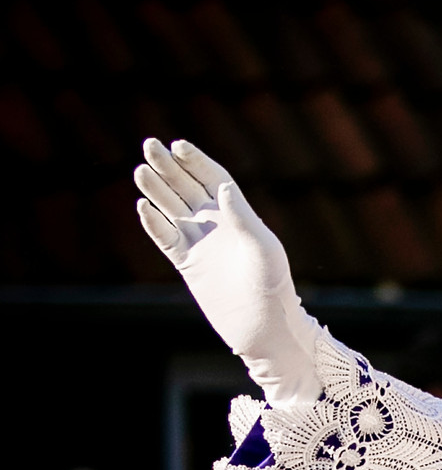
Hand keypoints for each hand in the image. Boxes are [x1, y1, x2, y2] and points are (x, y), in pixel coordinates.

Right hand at [135, 138, 322, 404]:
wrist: (264, 325)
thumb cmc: (273, 285)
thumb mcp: (262, 247)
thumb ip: (241, 216)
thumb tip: (221, 186)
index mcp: (239, 216)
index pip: (213, 179)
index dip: (196, 161)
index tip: (178, 144)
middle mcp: (218, 225)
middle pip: (188, 188)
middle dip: (169, 166)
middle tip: (149, 144)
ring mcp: (201, 244)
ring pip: (172, 209)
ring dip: (156, 190)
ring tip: (140, 170)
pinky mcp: (188, 265)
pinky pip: (166, 239)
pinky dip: (154, 223)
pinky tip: (142, 207)